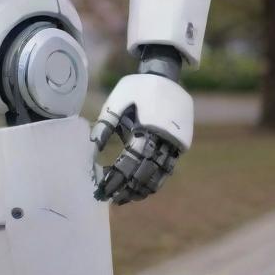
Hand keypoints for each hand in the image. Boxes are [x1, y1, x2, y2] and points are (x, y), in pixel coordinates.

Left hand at [92, 73, 193, 204]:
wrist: (165, 75)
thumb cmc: (135, 88)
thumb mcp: (117, 101)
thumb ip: (106, 124)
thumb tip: (94, 149)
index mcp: (146, 129)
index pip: (129, 162)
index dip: (117, 178)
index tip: (103, 188)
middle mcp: (163, 141)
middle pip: (144, 173)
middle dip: (127, 188)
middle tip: (111, 199)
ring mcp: (174, 144)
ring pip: (159, 175)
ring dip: (142, 189)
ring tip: (126, 199)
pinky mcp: (180, 145)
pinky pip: (168, 169)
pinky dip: (156, 181)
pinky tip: (144, 189)